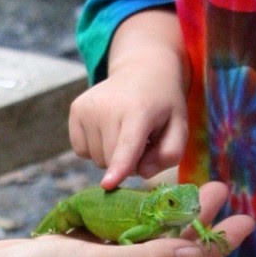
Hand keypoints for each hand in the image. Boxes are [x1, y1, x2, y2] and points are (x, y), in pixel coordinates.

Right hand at [0, 181, 250, 256]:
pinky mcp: (72, 253)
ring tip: (184, 185)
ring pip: (141, 237)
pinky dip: (128, 212)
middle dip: (197, 220)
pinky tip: (132, 195)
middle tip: (220, 187)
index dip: (218, 242)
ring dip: (164, 212)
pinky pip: (111, 231)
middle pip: (169, 247)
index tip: (248, 219)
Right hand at [70, 62, 188, 187]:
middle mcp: (107, 107)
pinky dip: (96, 148)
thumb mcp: (180, 127)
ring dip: (111, 155)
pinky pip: (82, 150)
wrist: (142, 71)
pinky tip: (108, 129)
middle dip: (128, 162)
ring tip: (124, 131)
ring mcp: (87, 107)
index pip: (127, 145)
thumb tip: (140, 172)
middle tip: (142, 141)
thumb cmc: (163, 106)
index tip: (107, 185)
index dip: (119, 167)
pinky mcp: (75, 110)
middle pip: (111, 160)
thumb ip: (170, 154)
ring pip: (96, 158)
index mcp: (139, 111)